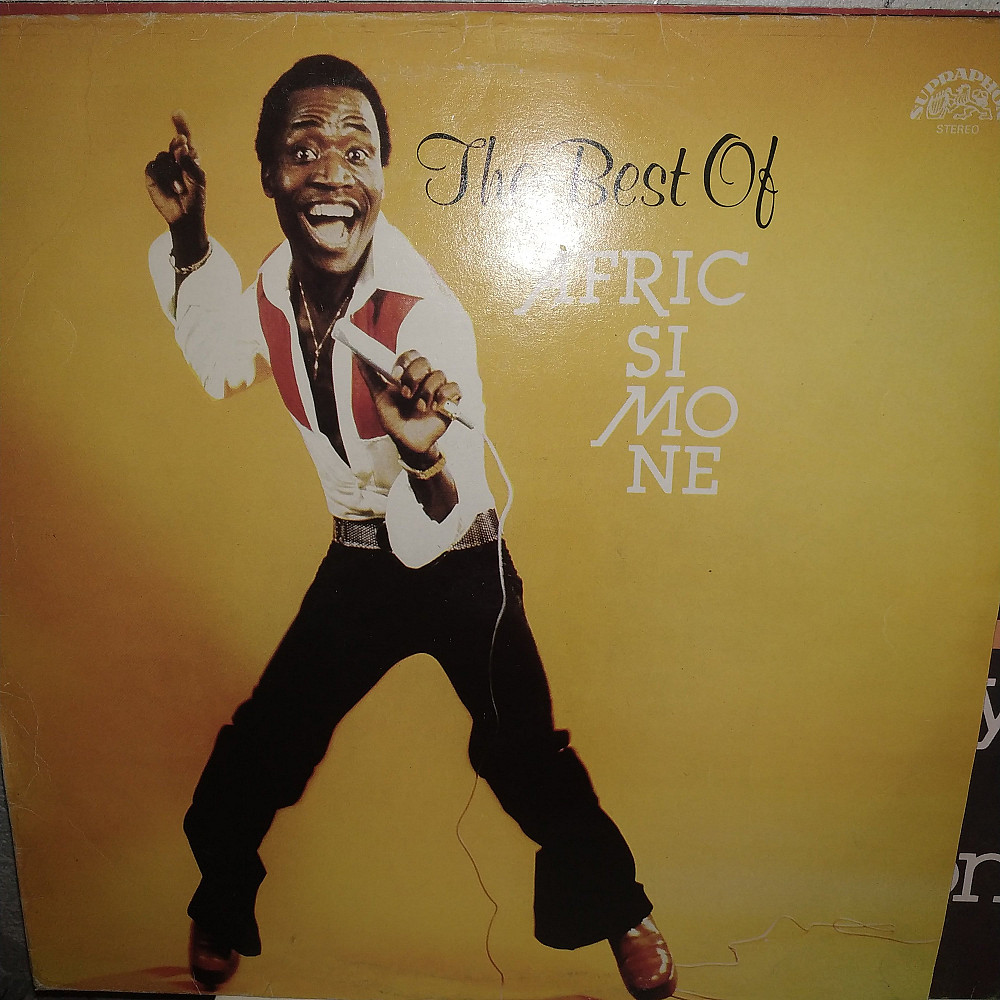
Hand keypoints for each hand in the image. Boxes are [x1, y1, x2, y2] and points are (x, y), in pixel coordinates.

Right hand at [144, 113, 207, 263]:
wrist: (184, 216)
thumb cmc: (195, 199)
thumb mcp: (198, 180)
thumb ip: (191, 162)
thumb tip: (181, 146)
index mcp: (190, 158)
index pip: (185, 139)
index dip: (181, 125)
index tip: (177, 113)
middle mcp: (176, 159)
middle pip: (174, 144)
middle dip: (178, 148)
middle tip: (183, 154)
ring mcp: (163, 166)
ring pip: (164, 157)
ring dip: (173, 172)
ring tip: (180, 188)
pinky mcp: (152, 174)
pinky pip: (154, 167)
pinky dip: (163, 177)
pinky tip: (171, 188)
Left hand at [359, 350, 460, 460]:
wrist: (407, 441)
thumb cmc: (394, 418)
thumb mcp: (379, 397)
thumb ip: (370, 375)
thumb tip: (356, 355)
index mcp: (409, 373)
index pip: (411, 355)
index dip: (404, 362)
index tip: (395, 376)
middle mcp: (425, 377)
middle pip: (425, 361)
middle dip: (414, 377)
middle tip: (406, 394)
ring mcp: (439, 387)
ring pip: (438, 375)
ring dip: (426, 392)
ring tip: (419, 408)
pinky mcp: (451, 400)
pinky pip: (454, 388)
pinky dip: (443, 396)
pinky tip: (435, 408)